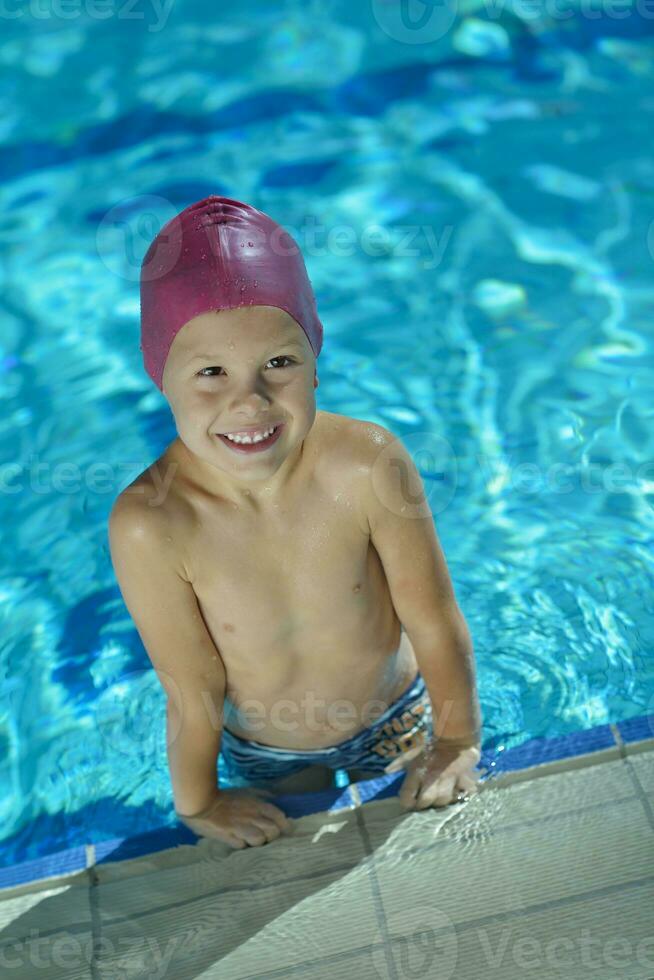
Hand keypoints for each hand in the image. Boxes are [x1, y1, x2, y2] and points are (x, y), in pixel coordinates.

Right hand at [176, 788, 292, 848]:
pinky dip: (243, 846)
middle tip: (267, 837)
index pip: (278, 816)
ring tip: (253, 841)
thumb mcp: (245, 791)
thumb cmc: (224, 797)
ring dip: (258, 842)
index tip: (284, 830)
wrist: (201, 803)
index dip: (284, 825)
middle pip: (273, 831)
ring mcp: (241, 828)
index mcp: (257, 804)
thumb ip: (260, 795)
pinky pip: (243, 846)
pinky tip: (240, 843)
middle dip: (272, 836)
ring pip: (260, 840)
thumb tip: (273, 798)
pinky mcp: (229, 838)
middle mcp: (252, 816)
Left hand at [384, 737, 483, 810]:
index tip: (408, 803)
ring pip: (443, 800)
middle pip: (426, 801)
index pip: (407, 794)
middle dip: (423, 805)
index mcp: (417, 771)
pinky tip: (454, 795)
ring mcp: (448, 779)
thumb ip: (399, 762)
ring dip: (439, 802)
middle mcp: (432, 777)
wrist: (454, 737)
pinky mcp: (462, 780)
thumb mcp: (412, 752)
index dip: (406, 802)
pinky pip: (460, 795)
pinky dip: (457, 797)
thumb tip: (387, 771)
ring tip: (437, 799)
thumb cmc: (430, 746)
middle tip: (423, 804)